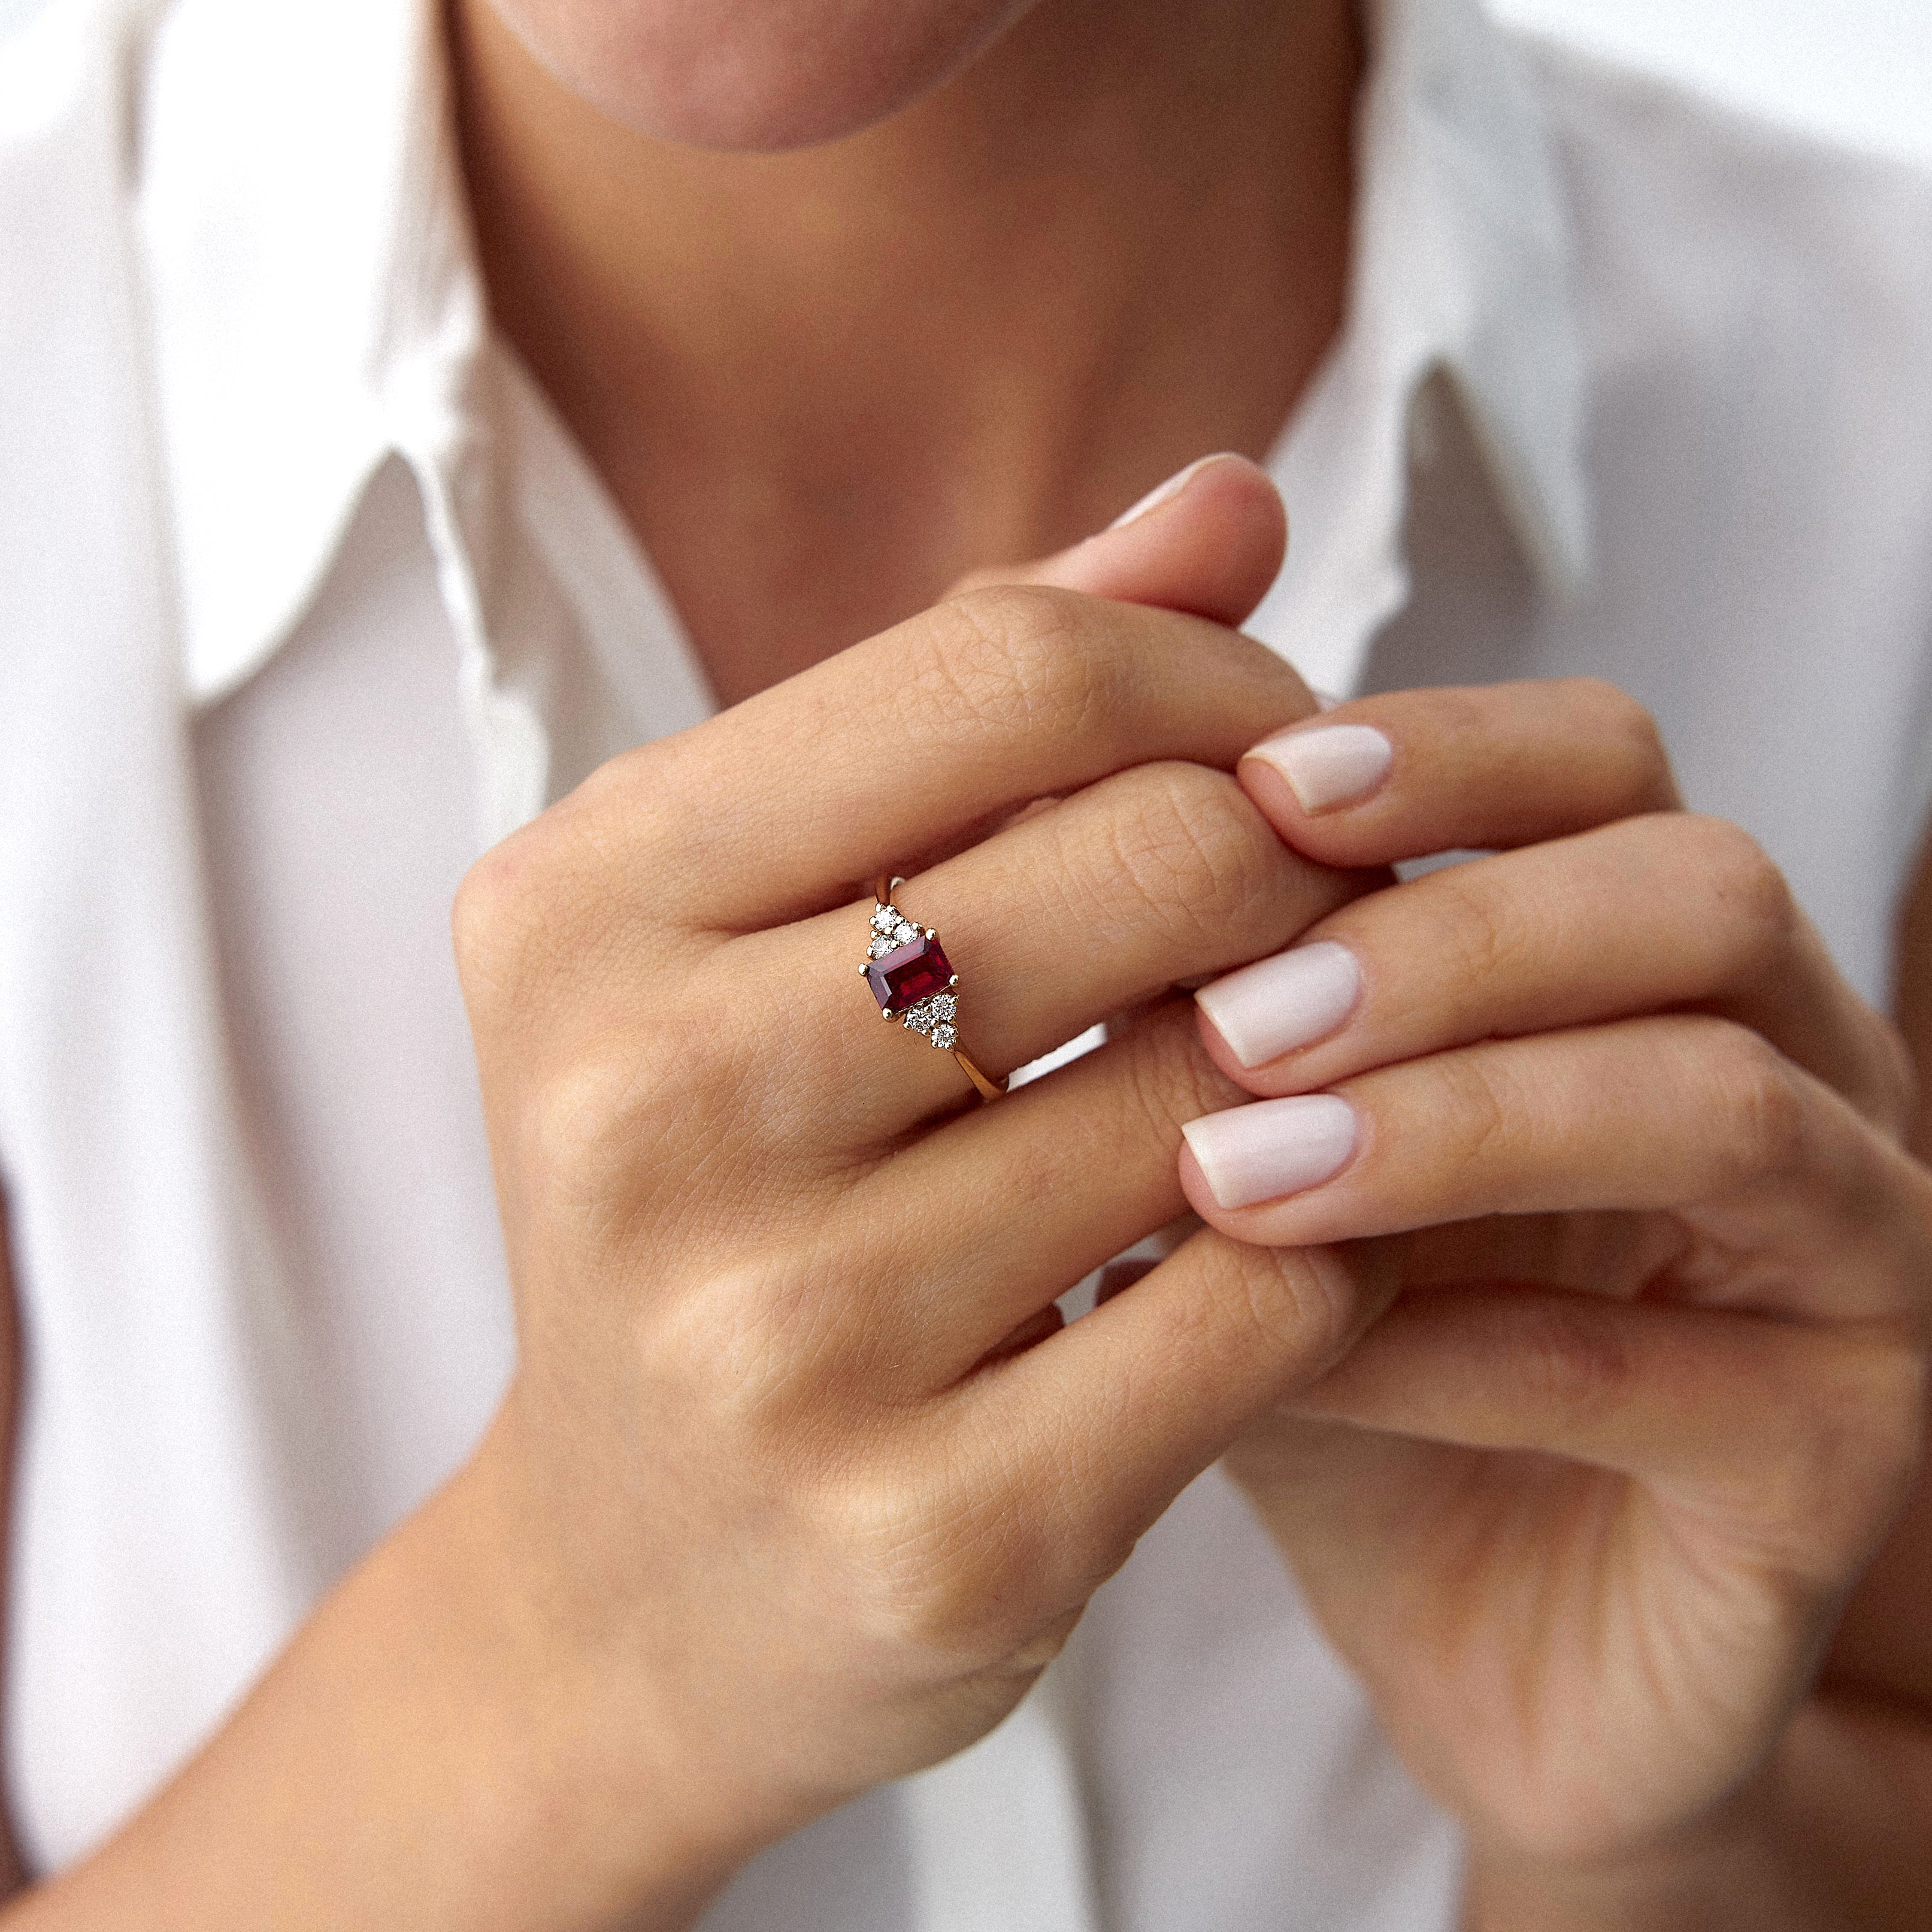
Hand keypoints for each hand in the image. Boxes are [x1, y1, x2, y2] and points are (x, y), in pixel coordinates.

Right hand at [447, 458, 1382, 1921]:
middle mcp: (649, 1111)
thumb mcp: (768, 919)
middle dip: (1302, 857)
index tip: (1271, 752)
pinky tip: (1289, 1228)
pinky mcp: (936, 1534)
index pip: (1012, 668)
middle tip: (1332, 902)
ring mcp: (783, 1342)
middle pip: (1152, 856)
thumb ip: (987, 688)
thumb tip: (1234, 496)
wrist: (637, 1595)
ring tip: (1302, 1058)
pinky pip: (1268, 1305)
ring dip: (1323, 1052)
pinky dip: (1331, 1240)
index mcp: (579, 910)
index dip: (1212, 681)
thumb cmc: (724, 1199)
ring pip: (1228, 1085)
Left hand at [1177, 682, 1930, 1889]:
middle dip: (1454, 938)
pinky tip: (1283, 1360)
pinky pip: (1666, 1372)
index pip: (1603, 764)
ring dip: (1458, 1121)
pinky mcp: (1844, 1451)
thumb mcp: (1258, 1143)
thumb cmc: (1345, 1337)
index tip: (1256, 786)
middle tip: (1236, 1017)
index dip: (1446, 752)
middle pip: (1698, 893)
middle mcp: (1799, 1063)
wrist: (1450, 1609)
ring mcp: (1853, 1253)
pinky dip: (1453, 1351)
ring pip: (1717, 1104)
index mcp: (1658, 951)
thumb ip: (1200, 1006)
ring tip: (1237, 1172)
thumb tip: (1064, 861)